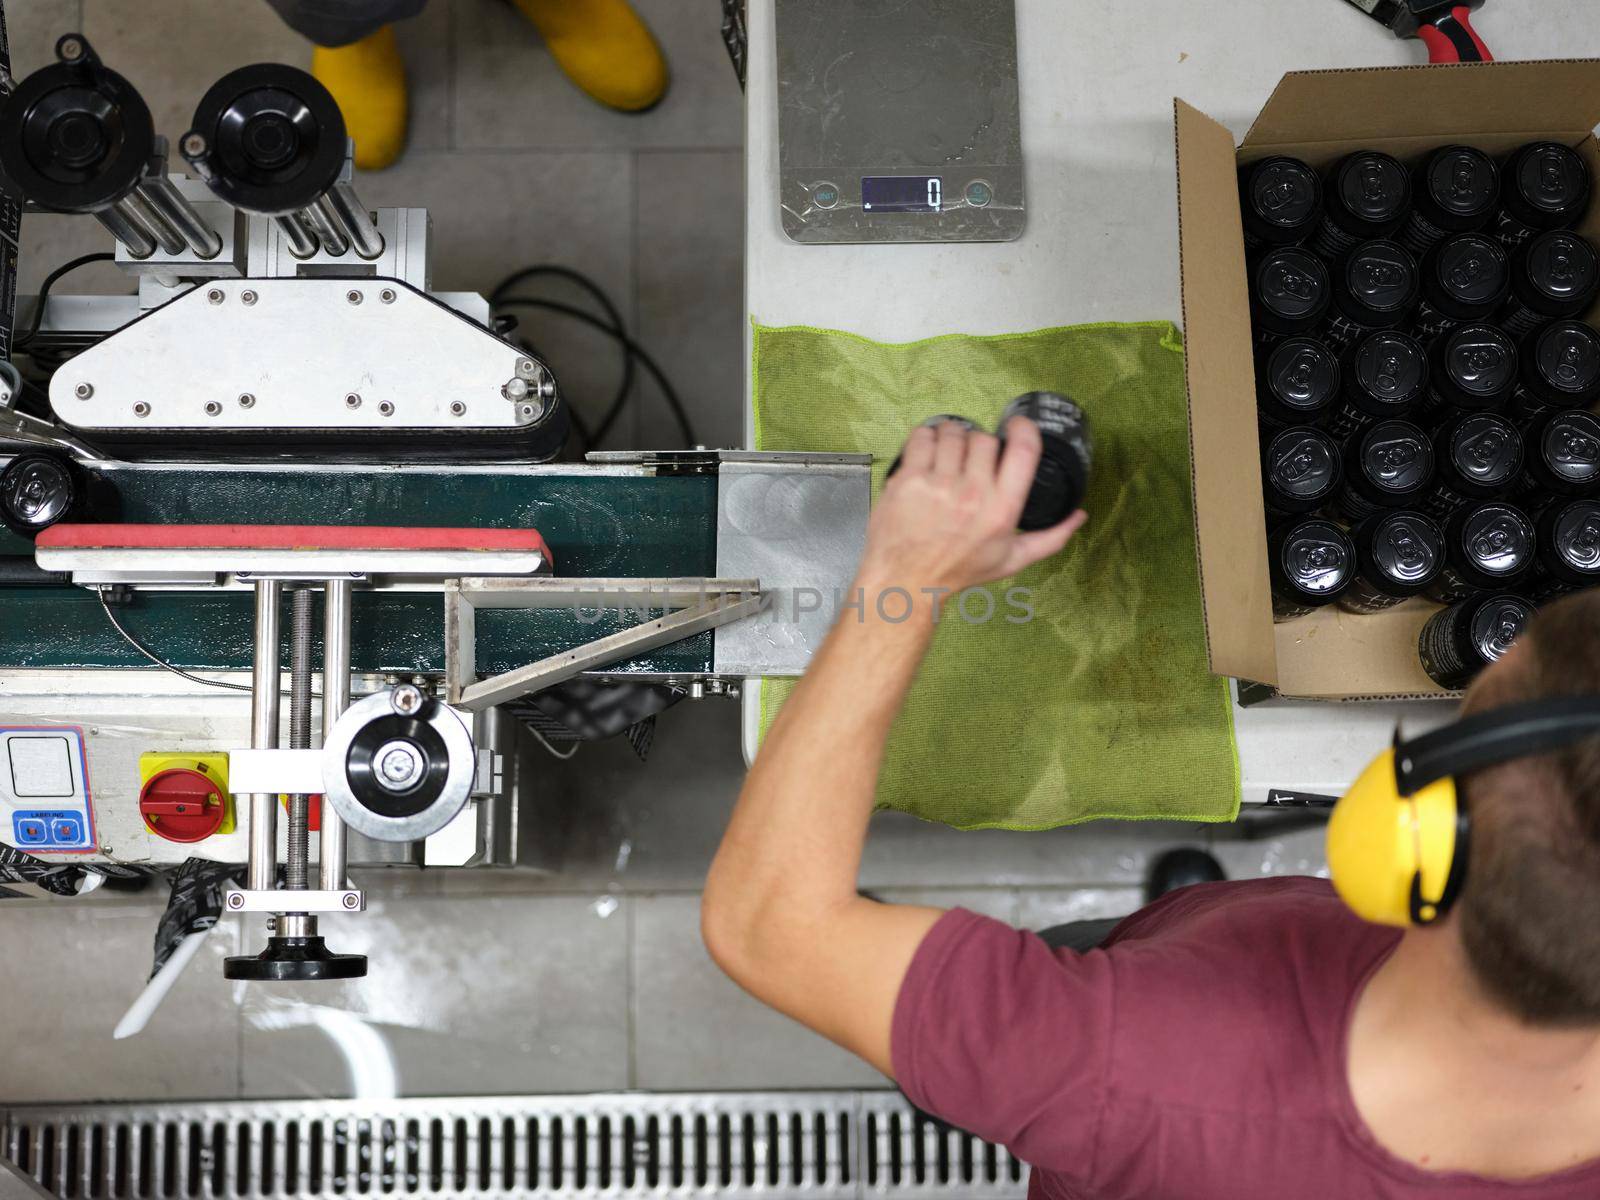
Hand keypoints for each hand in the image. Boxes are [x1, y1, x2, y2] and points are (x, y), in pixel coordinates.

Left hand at [859, 416, 1086, 597]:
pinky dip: (927, 437)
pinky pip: (922, 437)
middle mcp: (972, 494)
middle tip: (973, 459)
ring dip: (954, 438)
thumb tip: (1079, 516)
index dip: (1023, 429)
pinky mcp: (908, 480)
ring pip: (953, 434)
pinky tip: (929, 451)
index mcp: (1001, 510)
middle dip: (981, 443)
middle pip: (985, 440)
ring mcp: (938, 485)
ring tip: (950, 454)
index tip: (1017, 425)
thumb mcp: (1011, 560)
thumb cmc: (958, 570)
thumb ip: (1050, 538)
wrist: (907, 579)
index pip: (1024, 451)